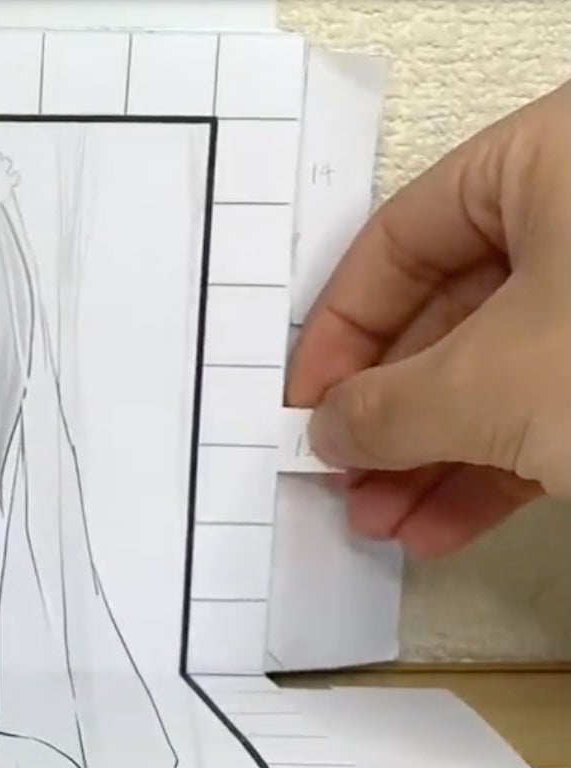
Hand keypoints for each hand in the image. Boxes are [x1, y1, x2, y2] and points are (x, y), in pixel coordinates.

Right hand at [287, 81, 568, 558]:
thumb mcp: (492, 385)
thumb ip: (387, 405)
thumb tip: (329, 429)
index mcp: (553, 160)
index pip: (404, 236)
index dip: (340, 328)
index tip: (306, 404)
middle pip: (454, 311)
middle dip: (392, 414)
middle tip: (343, 477)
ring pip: (507, 368)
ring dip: (437, 454)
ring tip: (386, 522)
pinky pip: (559, 403)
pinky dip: (501, 464)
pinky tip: (449, 523)